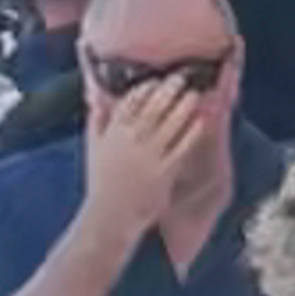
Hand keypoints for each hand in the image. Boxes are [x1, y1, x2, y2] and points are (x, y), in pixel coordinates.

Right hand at [82, 71, 216, 245]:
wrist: (110, 216)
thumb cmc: (101, 183)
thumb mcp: (93, 149)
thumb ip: (96, 122)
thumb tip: (96, 97)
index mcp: (113, 133)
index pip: (130, 101)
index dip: (145, 88)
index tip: (155, 81)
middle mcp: (131, 140)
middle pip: (154, 107)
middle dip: (168, 90)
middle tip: (180, 79)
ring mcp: (148, 155)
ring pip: (170, 123)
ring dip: (183, 106)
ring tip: (194, 94)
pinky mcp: (164, 171)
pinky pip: (181, 146)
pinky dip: (191, 131)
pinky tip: (201, 121)